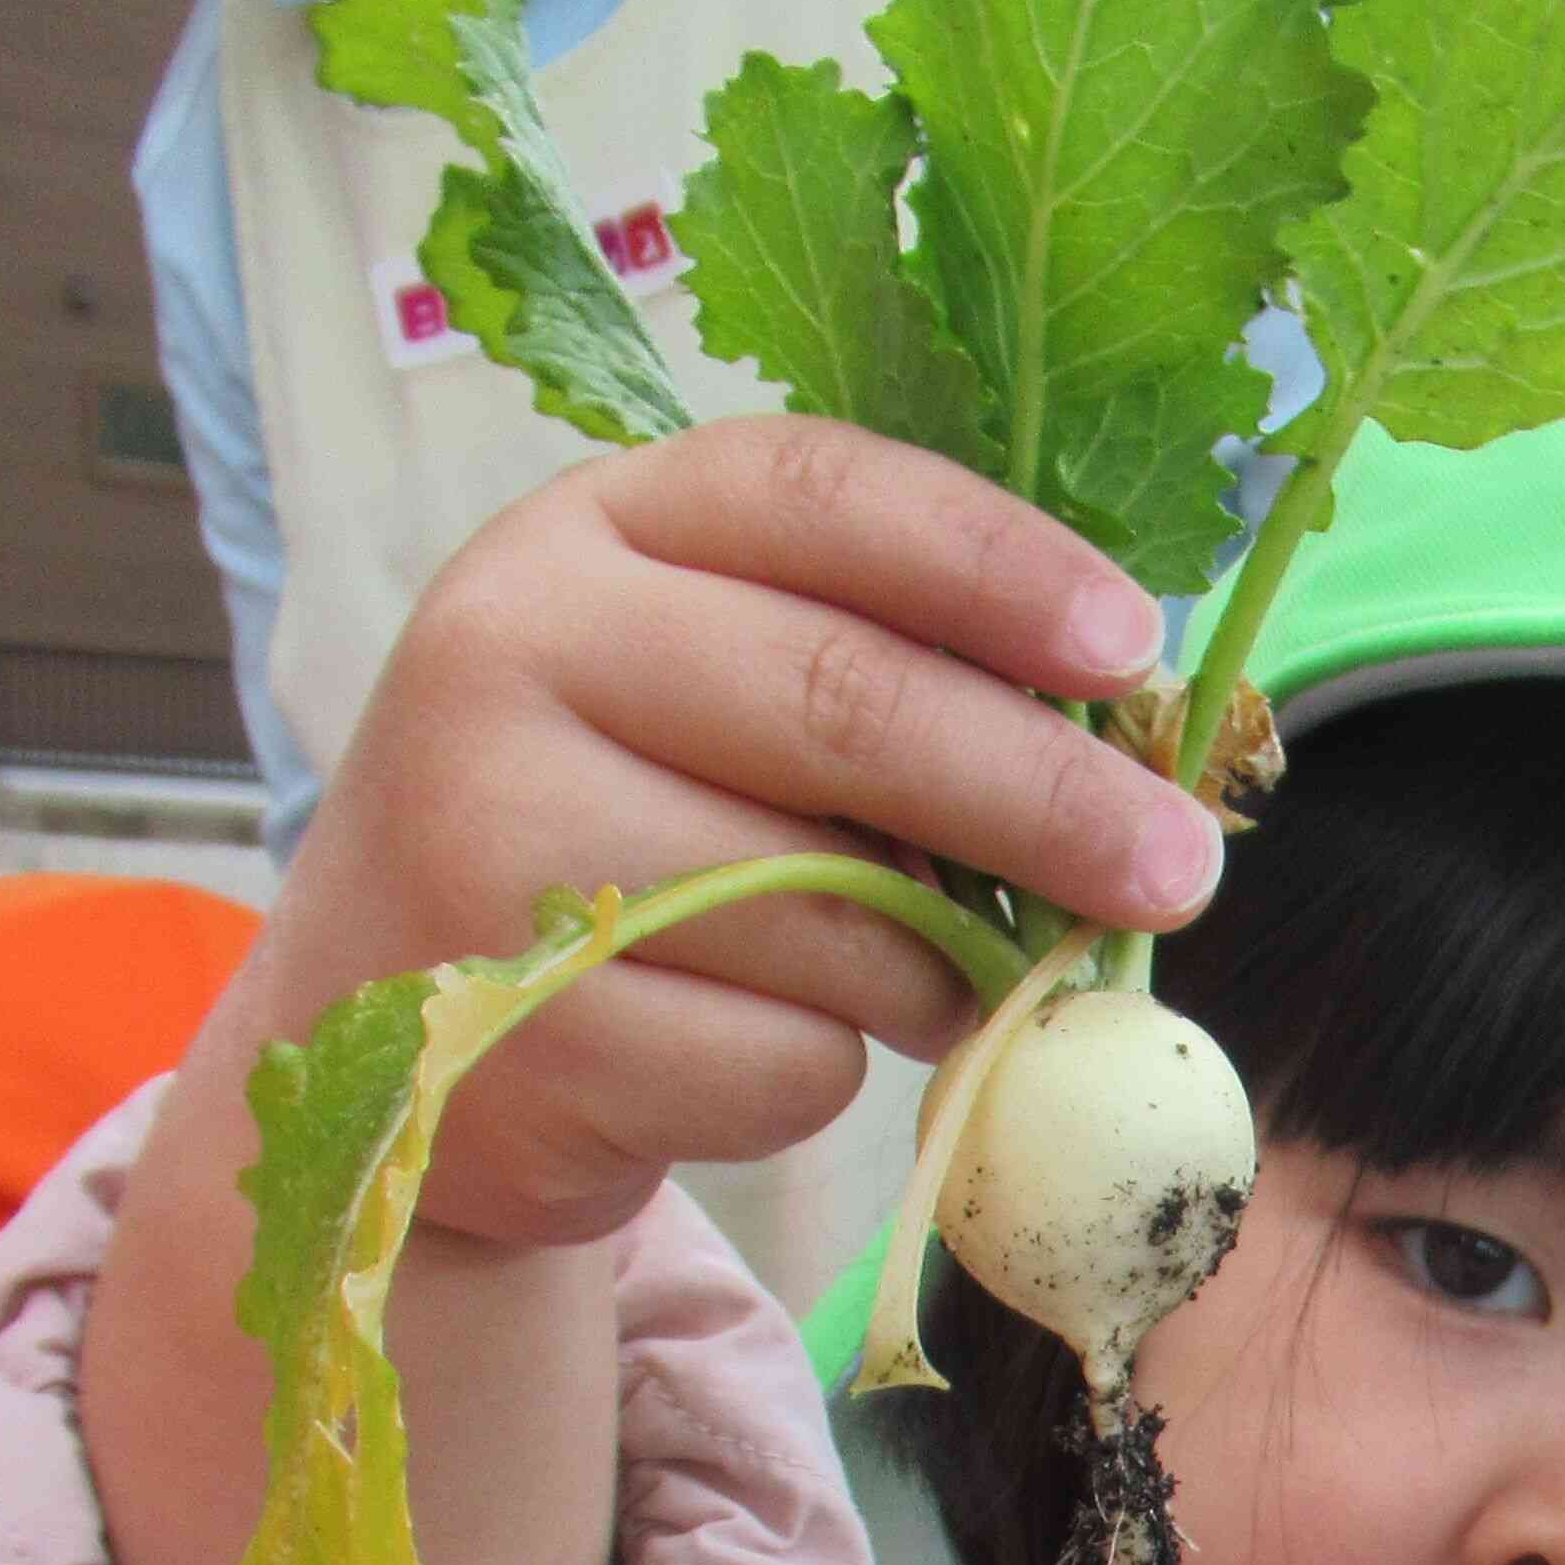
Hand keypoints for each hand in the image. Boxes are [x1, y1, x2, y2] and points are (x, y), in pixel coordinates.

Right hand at [240, 413, 1224, 1253]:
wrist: (385, 1016)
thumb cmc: (620, 834)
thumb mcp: (710, 696)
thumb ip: (879, 674)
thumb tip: (1137, 753)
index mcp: (590, 528)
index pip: (821, 491)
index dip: (996, 564)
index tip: (1137, 649)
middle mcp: (512, 648)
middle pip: (844, 701)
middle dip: (1046, 794)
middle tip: (1179, 870)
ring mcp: (490, 839)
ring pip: (832, 911)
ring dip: (938, 970)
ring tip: (922, 980)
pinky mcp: (511, 1027)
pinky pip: (778, 1061)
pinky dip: (824, 1073)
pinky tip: (755, 1047)